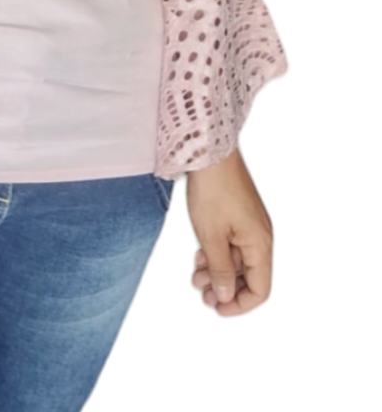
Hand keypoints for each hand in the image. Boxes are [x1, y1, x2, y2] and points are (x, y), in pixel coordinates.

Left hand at [186, 146, 273, 315]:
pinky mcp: (239, 214)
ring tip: (196, 274)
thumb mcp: (211, 236)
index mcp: (260, 244)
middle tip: (200, 290)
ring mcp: (250, 224)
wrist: (209, 150)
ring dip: (218, 271)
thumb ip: (220, 270)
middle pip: (249, 277)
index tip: (217, 307)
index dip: (239, 304)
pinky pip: (232, 244)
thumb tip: (225, 295)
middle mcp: (260, 236)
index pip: (260, 290)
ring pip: (238, 261)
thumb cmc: (212, 189)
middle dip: (224, 288)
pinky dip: (217, 254)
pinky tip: (200, 255)